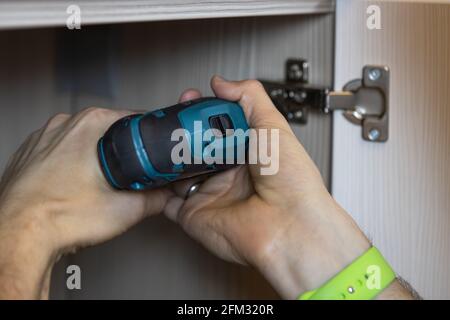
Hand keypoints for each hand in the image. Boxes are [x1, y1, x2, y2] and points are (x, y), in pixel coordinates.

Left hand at [0, 107, 171, 298]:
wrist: (19, 235)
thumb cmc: (61, 217)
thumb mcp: (126, 209)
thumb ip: (156, 198)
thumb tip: (166, 194)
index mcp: (92, 125)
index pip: (135, 118)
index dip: (151, 136)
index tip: (156, 150)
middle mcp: (65, 123)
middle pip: (109, 128)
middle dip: (123, 148)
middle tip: (130, 173)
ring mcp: (44, 137)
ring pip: (83, 139)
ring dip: (96, 155)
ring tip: (99, 183)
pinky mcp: (30, 153)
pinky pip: (60, 151)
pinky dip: (71, 163)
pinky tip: (75, 186)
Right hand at [165, 76, 408, 298]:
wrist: (288, 225)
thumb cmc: (292, 182)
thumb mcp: (273, 126)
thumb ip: (249, 97)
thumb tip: (223, 82)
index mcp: (247, 153)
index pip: (216, 126)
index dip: (202, 111)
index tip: (191, 98)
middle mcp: (228, 174)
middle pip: (194, 146)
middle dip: (180, 129)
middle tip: (174, 117)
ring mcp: (210, 194)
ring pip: (178, 170)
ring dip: (167, 155)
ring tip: (161, 138)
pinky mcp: (194, 214)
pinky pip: (167, 202)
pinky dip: (156, 190)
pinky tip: (153, 172)